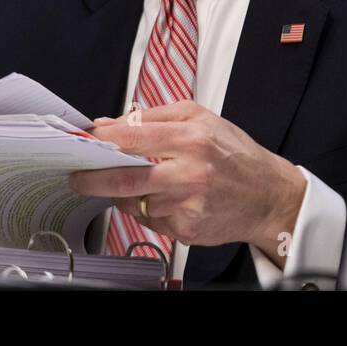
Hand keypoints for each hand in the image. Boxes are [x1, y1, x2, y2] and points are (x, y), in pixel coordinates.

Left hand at [69, 101, 306, 264]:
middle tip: (77, 177)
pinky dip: (148, 209)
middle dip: (93, 178)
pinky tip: (165, 199)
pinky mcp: (188, 229)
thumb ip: (155, 116)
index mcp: (192, 137)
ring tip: (137, 183)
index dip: (101, 140)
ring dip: (125, 194)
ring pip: (136, 202)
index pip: (132, 138)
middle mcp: (190, 172)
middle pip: (126, 178)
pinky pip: (152, 219)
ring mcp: (188, 204)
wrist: (269, 195)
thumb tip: (110, 124)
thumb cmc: (234, 154)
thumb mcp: (201, 118)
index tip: (83, 141)